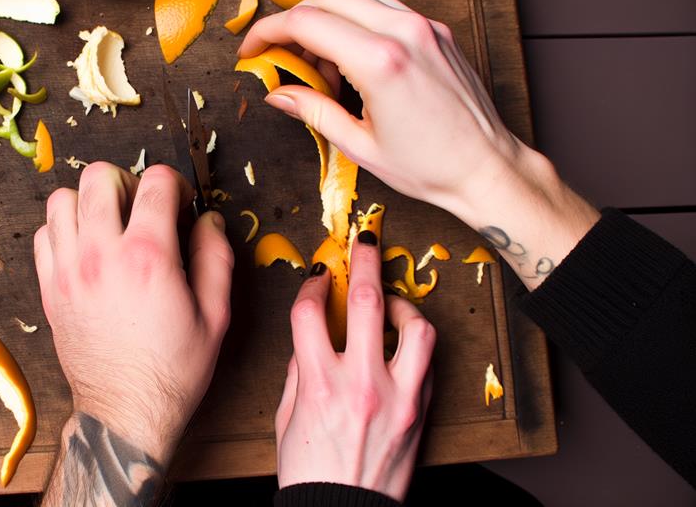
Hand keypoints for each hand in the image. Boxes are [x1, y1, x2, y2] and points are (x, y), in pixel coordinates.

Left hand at [34, 162, 233, 463]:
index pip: (155, 181)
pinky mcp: (49, 289)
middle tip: (141, 208)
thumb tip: (209, 220)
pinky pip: (43, 235)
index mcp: (148, 256)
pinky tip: (85, 248)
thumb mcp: (216, 315)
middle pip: (98, 176)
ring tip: (109, 224)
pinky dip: (63, 230)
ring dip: (88, 202)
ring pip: (61, 199)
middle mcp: (101, 255)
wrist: (126, 412)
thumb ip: (216, 257)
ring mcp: (68, 271)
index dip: (175, 183)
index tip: (180, 203)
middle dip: (127, 181)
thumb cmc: (173, 370)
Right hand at [240, 0, 597, 288]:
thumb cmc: (431, 167)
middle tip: (281, 56)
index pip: (307, 23)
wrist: (486, 169)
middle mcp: (404, 33)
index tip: (253, 48)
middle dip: (294, 21)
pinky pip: (386, 8)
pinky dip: (358, 21)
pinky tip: (352, 58)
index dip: (268, 32)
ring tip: (321, 65)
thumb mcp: (359, 146)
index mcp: (381, 62)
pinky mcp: (437, 32)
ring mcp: (425, 28)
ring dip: (327, 19)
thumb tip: (278, 94)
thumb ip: (313, 111)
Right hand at [275, 237, 434, 501]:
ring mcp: (398, 398)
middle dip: (365, 260)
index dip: (313, 285)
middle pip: (368, 301)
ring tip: (393, 303)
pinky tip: (403, 344)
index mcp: (320, 384)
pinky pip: (427, 365)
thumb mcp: (287, 417)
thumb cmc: (310, 472)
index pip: (312, 312)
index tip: (318, 277)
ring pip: (417, 329)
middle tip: (365, 241)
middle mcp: (362, 385)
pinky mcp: (421, 412)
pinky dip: (416, 346)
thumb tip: (312, 337)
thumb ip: (300, 371)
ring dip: (405, 305)